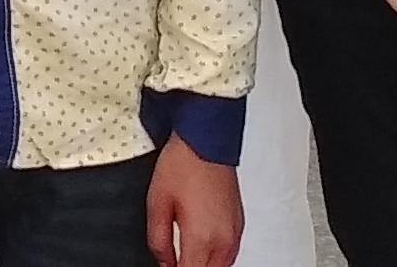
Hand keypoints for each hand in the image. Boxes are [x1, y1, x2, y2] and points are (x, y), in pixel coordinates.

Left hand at [145, 137, 240, 266]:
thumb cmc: (183, 165)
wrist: (206, 141)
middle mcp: (223, 240)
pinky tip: (200, 249)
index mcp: (202, 238)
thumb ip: (159, 241)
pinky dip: (216, 257)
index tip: (166, 266)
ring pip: (222, 266)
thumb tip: (163, 261)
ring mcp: (235, 232)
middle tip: (173, 262)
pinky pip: (229, 253)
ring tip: (184, 257)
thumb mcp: (157, 204)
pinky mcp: (239, 224)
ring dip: (204, 265)